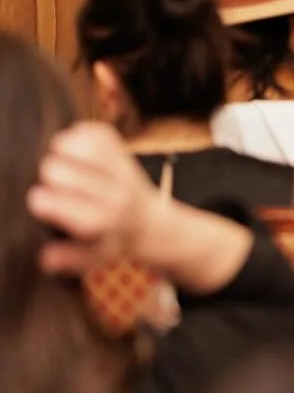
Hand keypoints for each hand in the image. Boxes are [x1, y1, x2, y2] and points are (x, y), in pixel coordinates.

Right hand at [30, 121, 254, 293]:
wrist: (154, 225)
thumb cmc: (115, 241)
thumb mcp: (93, 257)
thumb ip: (68, 258)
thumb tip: (45, 258)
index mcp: (101, 221)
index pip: (60, 204)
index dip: (42, 200)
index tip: (40, 201)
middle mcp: (113, 194)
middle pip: (59, 172)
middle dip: (49, 175)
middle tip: (55, 182)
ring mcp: (122, 171)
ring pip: (81, 146)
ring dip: (63, 150)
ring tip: (63, 160)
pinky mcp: (125, 154)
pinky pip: (98, 133)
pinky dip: (81, 134)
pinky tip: (76, 148)